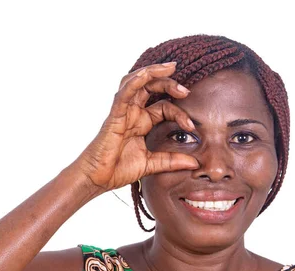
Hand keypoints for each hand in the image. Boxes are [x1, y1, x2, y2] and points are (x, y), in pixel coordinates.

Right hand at [73, 62, 198, 192]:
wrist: (98, 179)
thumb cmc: (118, 170)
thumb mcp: (152, 164)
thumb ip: (172, 161)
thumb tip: (195, 163)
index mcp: (142, 122)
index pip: (165, 107)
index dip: (180, 114)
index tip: (192, 127)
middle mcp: (133, 113)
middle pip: (152, 87)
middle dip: (170, 83)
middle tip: (186, 90)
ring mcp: (123, 112)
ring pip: (137, 82)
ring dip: (153, 72)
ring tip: (170, 68)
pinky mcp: (114, 116)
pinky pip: (124, 94)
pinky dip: (134, 82)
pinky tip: (146, 74)